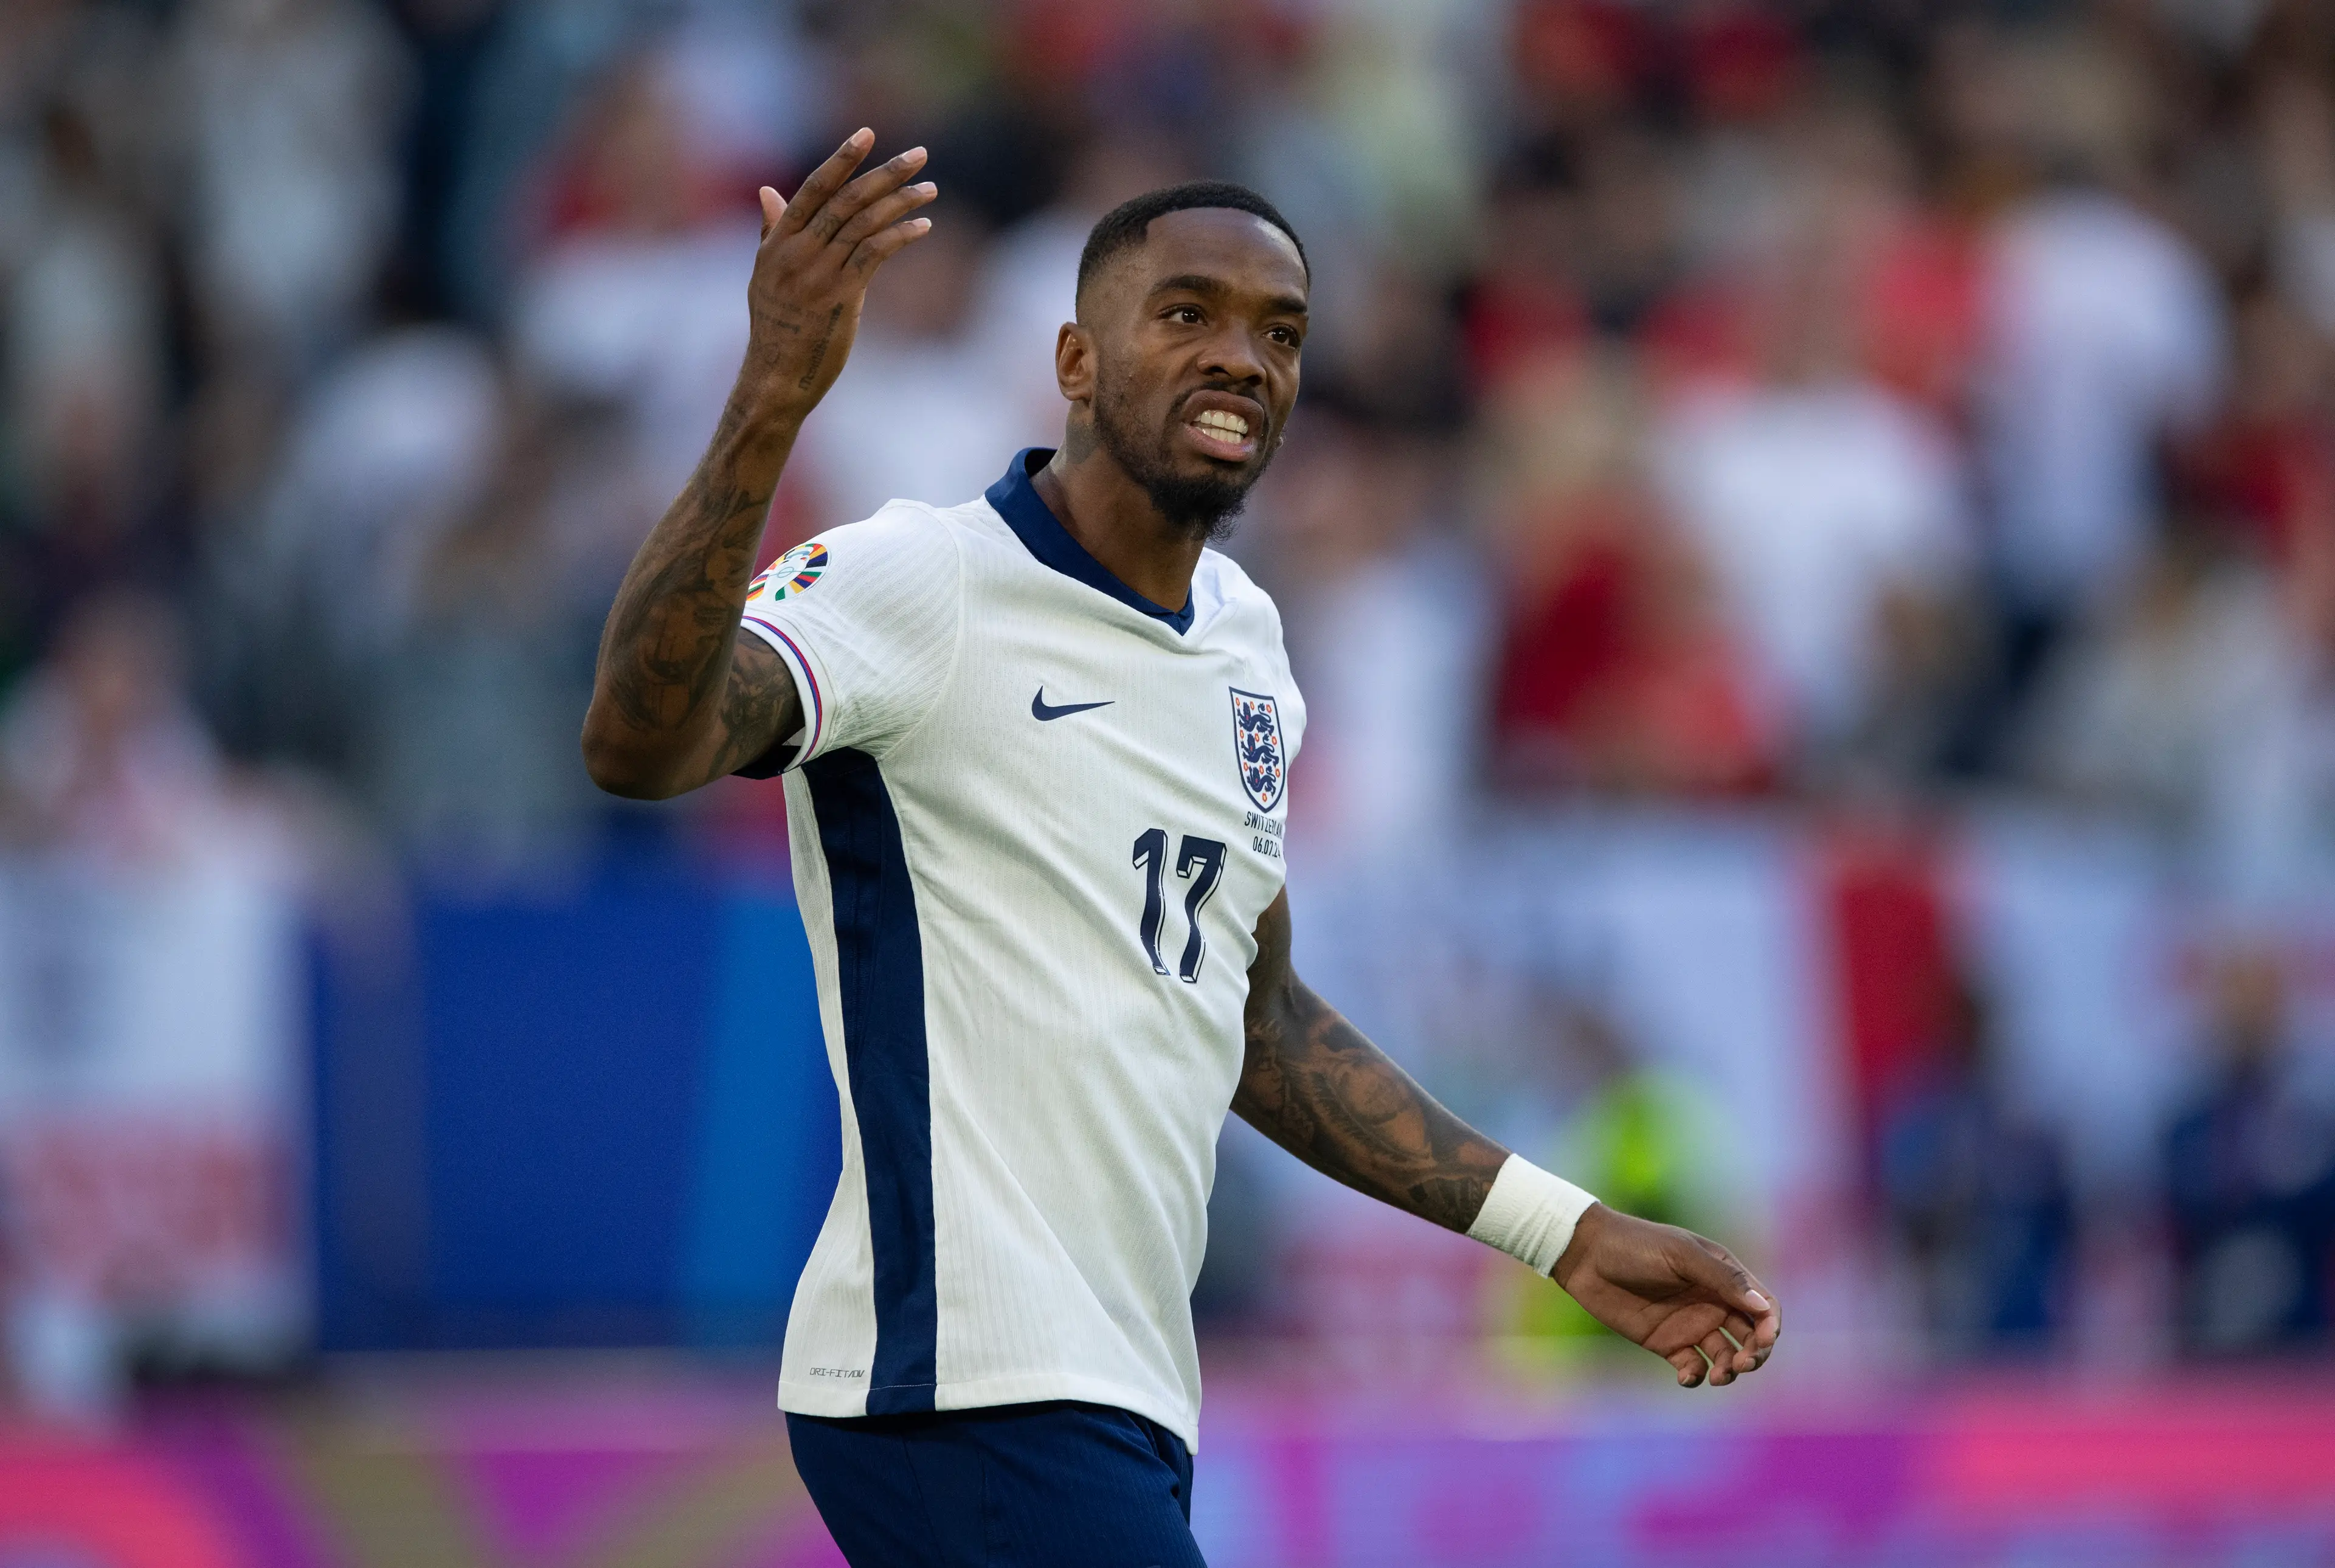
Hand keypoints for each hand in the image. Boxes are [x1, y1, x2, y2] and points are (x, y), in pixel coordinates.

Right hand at [738, 128, 937, 424]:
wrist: (776, 375)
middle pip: (847, 199)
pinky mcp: (842, 295)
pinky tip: (923, 225)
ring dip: (902, 203)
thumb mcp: (764, 274)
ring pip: (865, 224)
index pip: (814, 188)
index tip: (868, 134)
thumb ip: (771, 231)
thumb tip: (767, 191)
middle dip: (886, 173)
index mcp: (778, 241)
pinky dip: (900, 236)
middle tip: (921, 154)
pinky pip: (874, 254)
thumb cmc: (775, 326)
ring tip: (930, 189)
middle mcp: (798, 251)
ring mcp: (819, 272)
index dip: (842, 159)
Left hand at [1551, 1204, 1779, 1386]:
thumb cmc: (1636, 1245)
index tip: (1764, 1341)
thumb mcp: (1681, 1255)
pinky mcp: (1667, 1343)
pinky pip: (1694, 1367)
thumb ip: (1722, 1279)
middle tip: (1743, 1364)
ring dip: (1730, 1370)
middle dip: (1756, 1354)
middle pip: (1751, 1336)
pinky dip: (1697, 1376)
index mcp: (1723, 1276)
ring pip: (1726, 1356)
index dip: (1770, 1326)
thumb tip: (1762, 1307)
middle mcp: (1712, 1302)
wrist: (1586, 1256)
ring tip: (1720, 1376)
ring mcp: (1690, 1324)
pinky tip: (1687, 1374)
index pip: (1763, 1306)